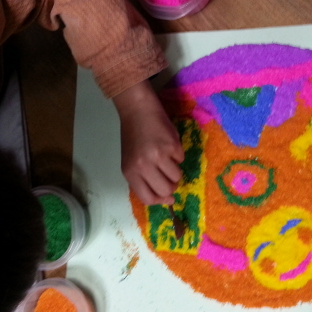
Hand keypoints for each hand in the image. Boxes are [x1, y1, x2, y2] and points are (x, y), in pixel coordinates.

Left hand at [113, 80, 183, 204]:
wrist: (138, 111)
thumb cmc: (134, 137)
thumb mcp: (132, 162)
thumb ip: (144, 180)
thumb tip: (168, 199)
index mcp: (130, 172)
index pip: (148, 198)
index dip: (160, 200)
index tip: (167, 197)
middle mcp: (143, 166)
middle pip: (165, 190)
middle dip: (171, 186)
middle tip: (168, 176)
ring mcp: (158, 156)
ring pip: (176, 177)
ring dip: (175, 170)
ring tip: (168, 158)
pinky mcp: (172, 146)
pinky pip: (181, 160)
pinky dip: (177, 155)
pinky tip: (168, 145)